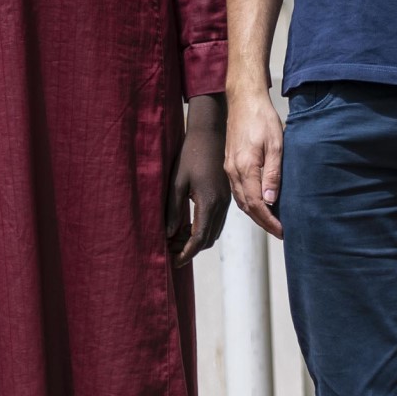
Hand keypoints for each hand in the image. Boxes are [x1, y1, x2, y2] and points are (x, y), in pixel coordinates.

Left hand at [166, 99, 228, 265]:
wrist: (211, 133)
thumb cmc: (190, 154)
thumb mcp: (176, 182)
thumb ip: (173, 210)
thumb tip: (169, 234)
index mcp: (209, 202)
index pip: (199, 238)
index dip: (186, 253)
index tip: (174, 262)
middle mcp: (221, 205)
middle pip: (208, 239)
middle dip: (189, 249)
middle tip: (170, 249)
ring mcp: (226, 201)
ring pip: (214, 232)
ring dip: (196, 239)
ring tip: (175, 238)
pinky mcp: (226, 196)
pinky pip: (216, 221)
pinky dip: (203, 229)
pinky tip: (187, 224)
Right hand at [224, 86, 283, 237]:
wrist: (244, 100)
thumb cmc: (262, 119)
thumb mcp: (276, 144)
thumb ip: (273, 174)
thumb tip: (270, 201)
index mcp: (245, 168)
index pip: (255, 204)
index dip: (269, 221)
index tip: (282, 231)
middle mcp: (233, 171)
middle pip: (246, 206)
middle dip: (263, 222)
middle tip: (280, 231)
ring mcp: (229, 168)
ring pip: (240, 200)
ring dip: (255, 214)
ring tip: (272, 222)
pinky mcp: (229, 163)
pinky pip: (237, 190)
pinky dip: (248, 202)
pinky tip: (259, 203)